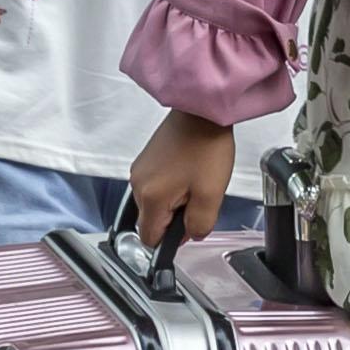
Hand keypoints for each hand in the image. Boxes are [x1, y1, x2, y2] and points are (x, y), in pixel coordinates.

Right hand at [127, 109, 237, 247]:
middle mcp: (138, 184)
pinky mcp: (146, 159)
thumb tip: (192, 235)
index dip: (170, 240)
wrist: (203, 110)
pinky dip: (170, 185)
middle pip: (150, 220)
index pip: (149, 239)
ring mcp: (140, 170)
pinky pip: (155, 185)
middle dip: (173, 217)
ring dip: (173, 200)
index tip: (187, 225)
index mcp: (151, 197)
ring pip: (153, 202)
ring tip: (194, 181)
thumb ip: (200, 224)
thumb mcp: (211, 194)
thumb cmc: (206, 146)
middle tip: (196, 197)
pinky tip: (188, 171)